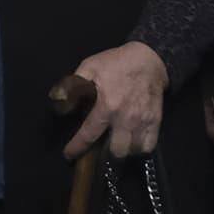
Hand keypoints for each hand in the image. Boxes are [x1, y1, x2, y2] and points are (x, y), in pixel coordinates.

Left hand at [59, 42, 168, 157]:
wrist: (148, 58)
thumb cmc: (116, 63)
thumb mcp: (90, 66)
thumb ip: (74, 83)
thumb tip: (58, 98)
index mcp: (107, 106)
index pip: (89, 135)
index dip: (77, 148)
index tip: (69, 155)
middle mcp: (125, 118)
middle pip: (116, 151)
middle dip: (105, 152)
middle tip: (100, 146)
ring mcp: (142, 121)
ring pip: (133, 151)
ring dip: (123, 151)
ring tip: (116, 144)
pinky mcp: (155, 121)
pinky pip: (149, 145)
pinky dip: (140, 148)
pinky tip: (133, 142)